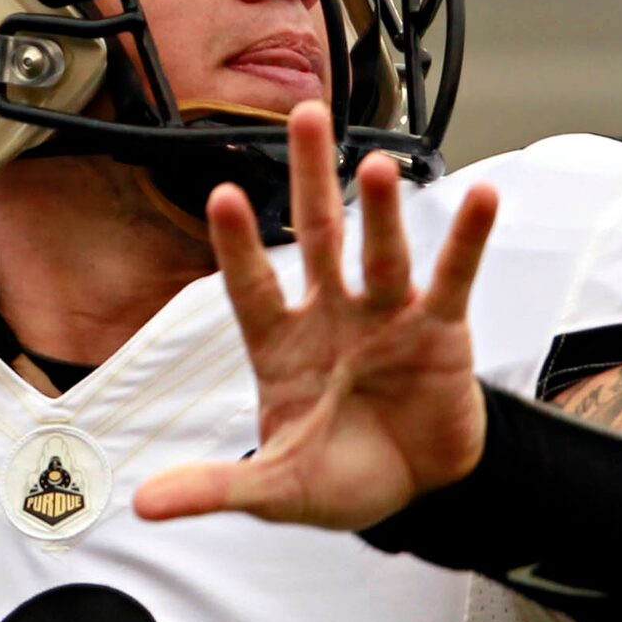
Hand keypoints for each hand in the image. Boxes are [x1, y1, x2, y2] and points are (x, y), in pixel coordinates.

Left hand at [133, 100, 500, 530]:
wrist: (414, 494)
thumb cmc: (338, 479)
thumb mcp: (272, 490)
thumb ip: (213, 488)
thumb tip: (141, 506)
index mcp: (281, 345)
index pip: (251, 287)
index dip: (239, 246)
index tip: (222, 194)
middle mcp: (332, 316)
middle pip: (318, 236)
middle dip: (310, 179)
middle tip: (306, 114)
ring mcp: (386, 316)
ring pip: (380, 252)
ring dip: (382, 211)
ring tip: (378, 164)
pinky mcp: (440, 329)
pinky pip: (452, 277)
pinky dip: (467, 238)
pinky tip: (481, 195)